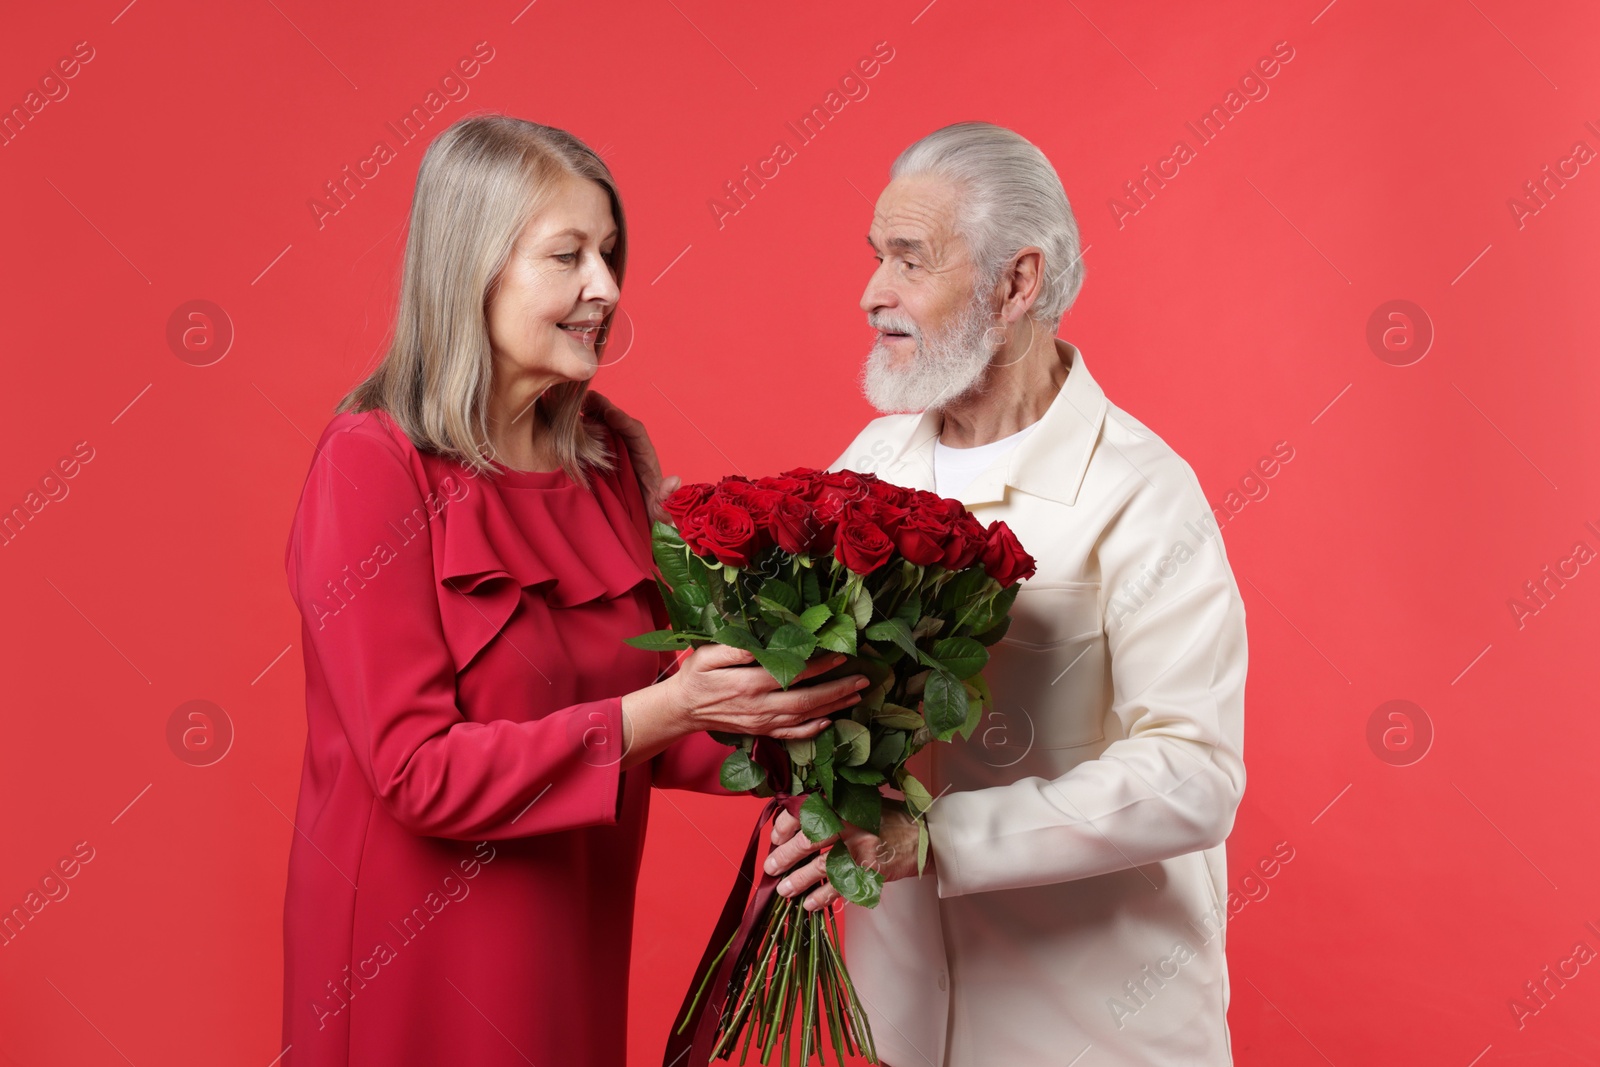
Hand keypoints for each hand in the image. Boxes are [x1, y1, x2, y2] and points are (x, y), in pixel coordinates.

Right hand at [584, 390, 678, 522]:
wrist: (638, 516)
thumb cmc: (649, 511)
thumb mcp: (659, 509)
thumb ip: (666, 498)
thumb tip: (674, 481)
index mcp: (645, 456)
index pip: (636, 432)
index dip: (624, 421)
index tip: (611, 414)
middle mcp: (630, 448)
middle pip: (616, 422)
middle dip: (602, 408)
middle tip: (586, 398)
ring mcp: (615, 449)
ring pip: (602, 425)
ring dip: (590, 412)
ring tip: (573, 403)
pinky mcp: (602, 454)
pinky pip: (592, 435)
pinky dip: (581, 425)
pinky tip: (566, 420)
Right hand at [667, 645, 870, 739]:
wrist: (682, 709)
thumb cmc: (695, 677)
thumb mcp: (706, 655)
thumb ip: (733, 650)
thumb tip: (759, 645)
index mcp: (748, 684)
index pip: (792, 674)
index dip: (819, 666)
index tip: (840, 656)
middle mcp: (759, 707)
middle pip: (807, 700)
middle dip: (838, 690)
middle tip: (864, 680)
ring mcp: (762, 723)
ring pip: (805, 717)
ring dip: (833, 707)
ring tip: (856, 696)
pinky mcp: (761, 732)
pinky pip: (792, 734)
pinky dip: (813, 730)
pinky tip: (830, 722)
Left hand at [765, 802, 924, 911]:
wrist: (922, 837)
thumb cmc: (888, 820)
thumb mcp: (861, 803)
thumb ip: (833, 809)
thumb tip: (795, 826)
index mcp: (844, 803)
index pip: (806, 810)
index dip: (786, 825)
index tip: (775, 837)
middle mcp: (851, 823)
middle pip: (809, 840)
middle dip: (785, 856)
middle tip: (770, 868)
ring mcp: (861, 847)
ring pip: (821, 866)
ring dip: (799, 880)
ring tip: (784, 890)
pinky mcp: (870, 869)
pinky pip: (840, 886)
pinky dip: (823, 897)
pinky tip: (810, 904)